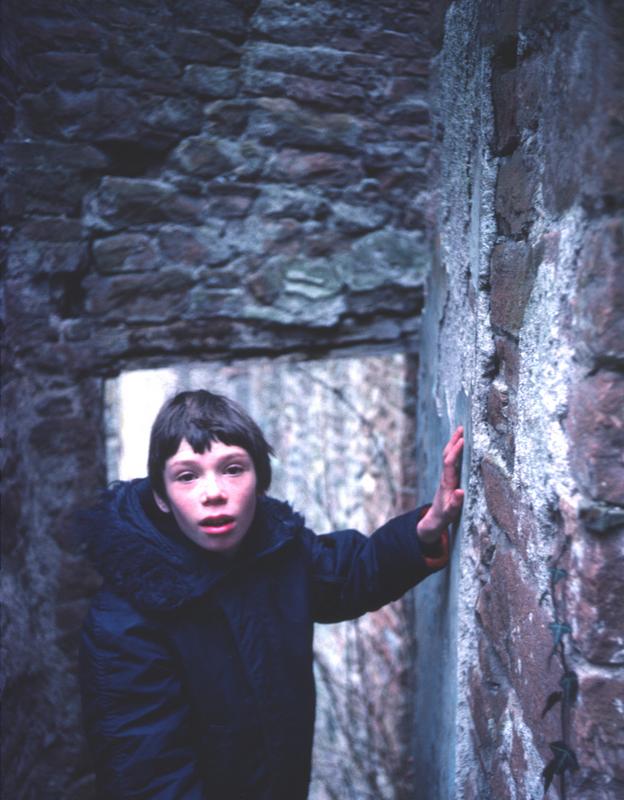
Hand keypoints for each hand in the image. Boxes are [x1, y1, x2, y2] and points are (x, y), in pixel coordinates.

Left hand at [416, 426, 464, 543]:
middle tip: (461, 427)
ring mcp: (447, 477)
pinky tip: (460, 445)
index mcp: (446, 483)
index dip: (455, 451)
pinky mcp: (449, 479)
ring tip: (461, 431)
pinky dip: (455, 451)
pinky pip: (452, 461)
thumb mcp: (450, 513)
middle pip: (447, 455)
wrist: (433, 520)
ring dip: (453, 443)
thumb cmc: (443, 517)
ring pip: (449, 456)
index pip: (449, 463)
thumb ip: (454, 504)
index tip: (462, 440)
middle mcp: (445, 477)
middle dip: (453, 441)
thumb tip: (460, 491)